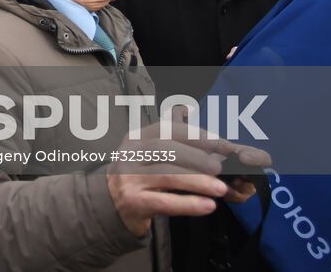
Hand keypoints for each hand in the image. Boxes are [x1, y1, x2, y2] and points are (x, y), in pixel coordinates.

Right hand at [105, 121, 270, 236]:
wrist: (111, 205)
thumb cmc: (139, 176)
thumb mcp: (148, 153)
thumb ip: (172, 140)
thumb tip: (201, 125)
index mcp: (137, 138)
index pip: (167, 129)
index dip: (195, 134)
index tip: (220, 143)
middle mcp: (130, 155)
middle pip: (166, 150)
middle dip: (197, 157)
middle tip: (219, 167)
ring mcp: (130, 178)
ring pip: (167, 175)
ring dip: (197, 181)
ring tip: (219, 188)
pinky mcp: (133, 202)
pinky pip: (165, 202)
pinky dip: (189, 204)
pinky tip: (207, 206)